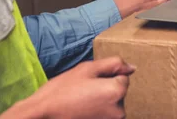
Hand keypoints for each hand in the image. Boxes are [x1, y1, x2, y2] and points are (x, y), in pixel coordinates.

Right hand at [0, 56, 135, 118]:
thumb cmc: (64, 90)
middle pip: (119, 91)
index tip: (90, 82)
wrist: (44, 113)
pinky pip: (106, 113)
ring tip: (82, 100)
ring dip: (102, 99)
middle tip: (84, 91)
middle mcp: (119, 110)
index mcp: (117, 91)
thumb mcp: (88, 69)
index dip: (106, 76)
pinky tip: (83, 108)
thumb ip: (113, 64)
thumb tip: (132, 67)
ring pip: (113, 103)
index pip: (123, 77)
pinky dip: (98, 109)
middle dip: (106, 88)